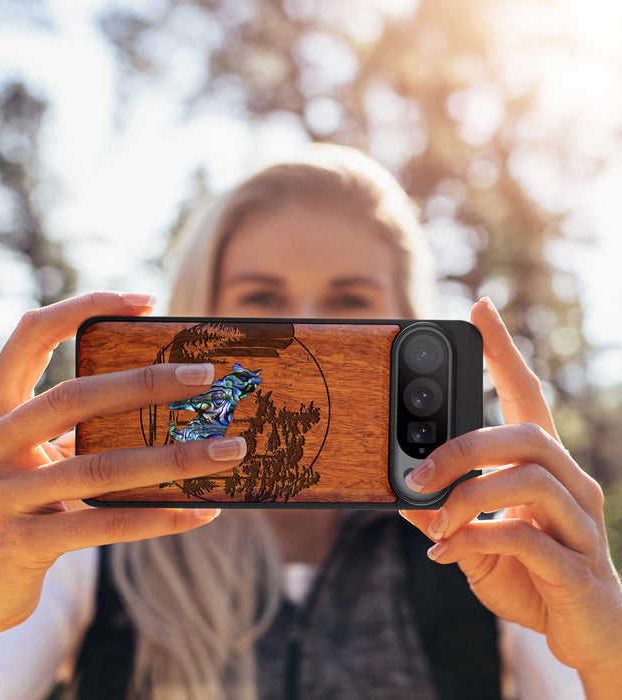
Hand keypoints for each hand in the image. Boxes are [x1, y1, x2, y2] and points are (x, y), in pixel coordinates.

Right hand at [0, 292, 246, 640]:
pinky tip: (202, 511)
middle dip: (146, 383)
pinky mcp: (20, 546)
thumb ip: (77, 427)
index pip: (30, 334)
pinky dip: (159, 517)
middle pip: (74, 397)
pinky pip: (105, 525)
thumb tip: (170, 399)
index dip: (84, 307)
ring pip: (100, 468)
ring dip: (175, 458)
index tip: (146, 301)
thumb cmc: (19, 504)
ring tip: (229, 450)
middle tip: (207, 375)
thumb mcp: (34, 455)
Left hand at [400, 298, 621, 691]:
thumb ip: (445, 516)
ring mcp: (581, 523)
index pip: (527, 396)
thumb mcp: (476, 540)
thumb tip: (403, 496)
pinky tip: (447, 554)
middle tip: (417, 472)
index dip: (504, 352)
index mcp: (544, 468)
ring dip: (467, 497)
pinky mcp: (578, 566)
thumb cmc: (531, 577)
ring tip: (434, 522)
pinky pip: (525, 537)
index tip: (480, 309)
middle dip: (463, 447)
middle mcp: (571, 484)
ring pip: (528, 479)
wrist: (586, 635)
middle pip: (526, 434)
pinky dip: (475, 539)